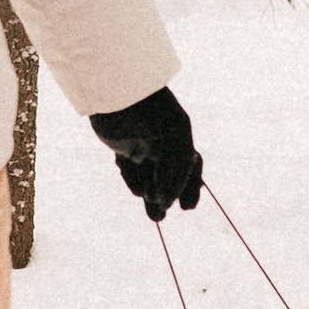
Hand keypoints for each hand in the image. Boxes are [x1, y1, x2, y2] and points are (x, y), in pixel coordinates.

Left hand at [89, 85, 202, 219]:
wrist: (117, 92)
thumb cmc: (151, 111)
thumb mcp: (176, 139)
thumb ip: (176, 170)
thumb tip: (166, 200)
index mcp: (181, 138)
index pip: (191, 169)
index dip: (191, 189)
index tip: (187, 207)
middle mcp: (163, 144)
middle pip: (170, 178)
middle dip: (169, 198)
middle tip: (163, 213)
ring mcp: (143, 147)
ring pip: (150, 178)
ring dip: (151, 198)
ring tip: (155, 216)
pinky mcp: (122, 149)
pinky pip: (131, 173)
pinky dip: (133, 183)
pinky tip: (137, 189)